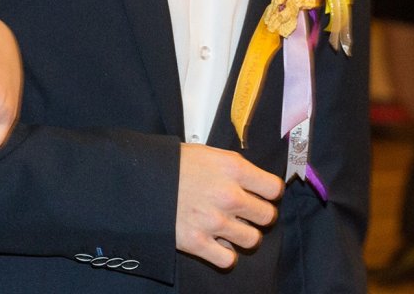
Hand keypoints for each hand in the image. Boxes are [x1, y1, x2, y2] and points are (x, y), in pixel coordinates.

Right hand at [176, 144, 282, 268]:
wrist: (139, 179)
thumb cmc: (171, 163)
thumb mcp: (207, 153)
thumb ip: (233, 167)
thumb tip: (251, 181)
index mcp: (233, 168)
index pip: (274, 189)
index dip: (269, 193)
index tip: (263, 195)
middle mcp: (229, 196)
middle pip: (267, 216)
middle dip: (259, 215)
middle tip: (247, 213)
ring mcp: (215, 221)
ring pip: (252, 240)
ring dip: (243, 235)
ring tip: (231, 228)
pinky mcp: (198, 243)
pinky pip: (228, 260)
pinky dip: (225, 255)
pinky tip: (217, 244)